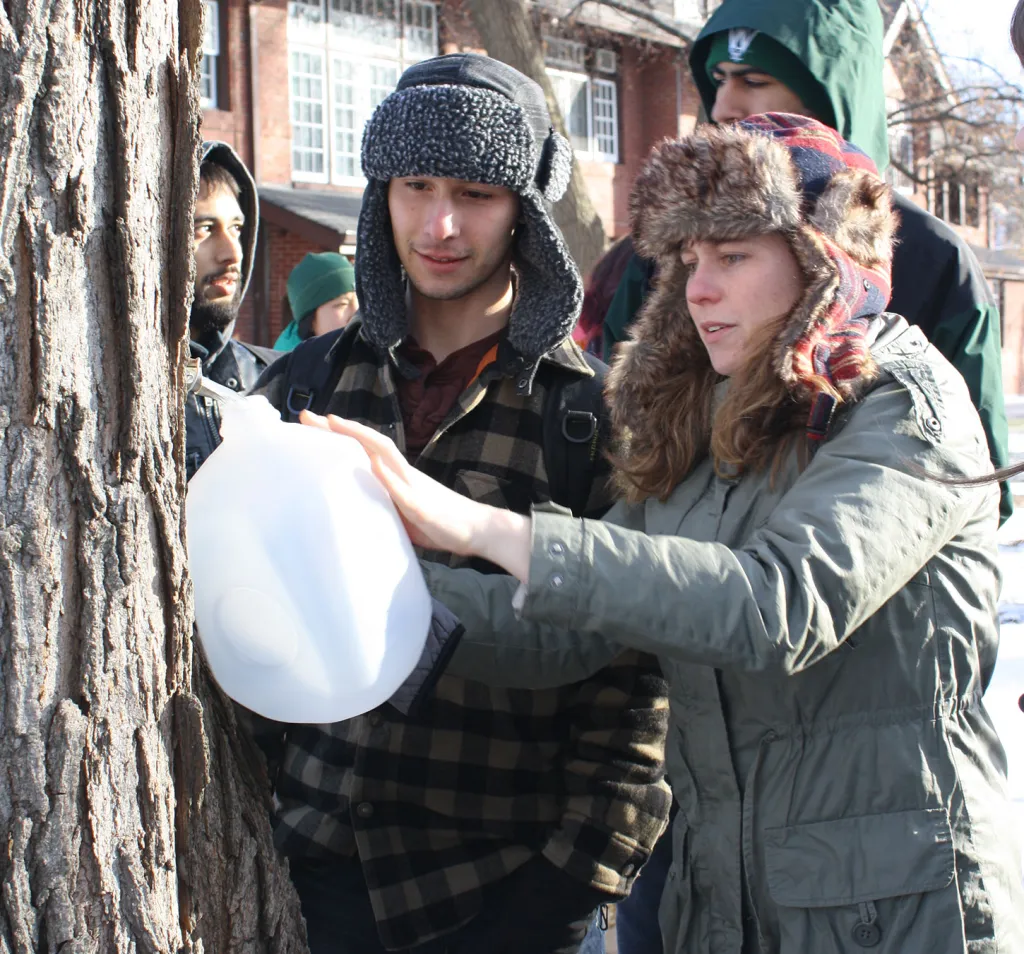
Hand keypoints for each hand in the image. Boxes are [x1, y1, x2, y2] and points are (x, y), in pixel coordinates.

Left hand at [299, 412, 533, 580]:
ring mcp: (413, 487)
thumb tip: (353, 511)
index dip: (337, 436)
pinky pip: (404, 489)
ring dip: (359, 438)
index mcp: (396, 477)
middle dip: (338, 429)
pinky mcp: (422, 506)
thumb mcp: (402, 516)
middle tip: (306, 414)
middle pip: (368, 443)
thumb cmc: (441, 524)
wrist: (477, 530)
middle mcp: (403, 474)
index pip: (363, 450)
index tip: (311, 423)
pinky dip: (387, 476)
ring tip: (334, 424)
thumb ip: (381, 506)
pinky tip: (371, 464)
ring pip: (384, 455)